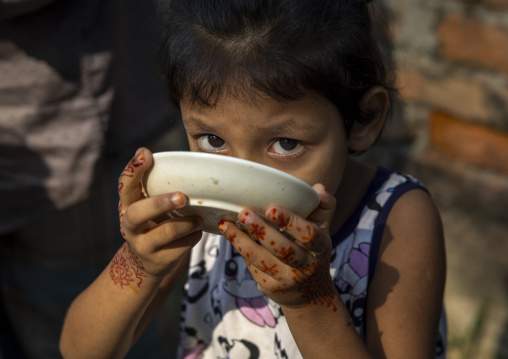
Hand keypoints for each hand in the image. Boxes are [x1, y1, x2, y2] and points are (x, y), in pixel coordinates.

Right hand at [116, 148, 202, 279]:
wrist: (148, 262)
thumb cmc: (154, 222)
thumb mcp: (150, 206)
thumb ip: (158, 188)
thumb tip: (187, 163)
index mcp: (127, 205)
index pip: (125, 185)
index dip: (134, 169)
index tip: (146, 153)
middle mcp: (129, 225)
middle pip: (139, 213)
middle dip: (161, 203)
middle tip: (182, 197)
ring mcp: (142, 245)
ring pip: (167, 231)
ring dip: (188, 222)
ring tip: (198, 218)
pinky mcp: (159, 261)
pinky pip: (183, 245)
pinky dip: (194, 236)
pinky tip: (196, 232)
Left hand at [218, 184, 337, 310]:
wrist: (310, 293)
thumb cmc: (312, 251)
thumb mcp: (322, 231)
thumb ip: (323, 207)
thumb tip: (318, 187)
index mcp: (320, 248)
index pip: (309, 235)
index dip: (291, 223)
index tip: (272, 209)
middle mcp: (305, 266)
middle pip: (283, 250)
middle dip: (262, 231)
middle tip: (243, 213)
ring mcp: (286, 279)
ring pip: (261, 259)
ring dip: (241, 240)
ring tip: (226, 224)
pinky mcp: (270, 287)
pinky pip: (253, 266)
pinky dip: (241, 249)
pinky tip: (230, 234)